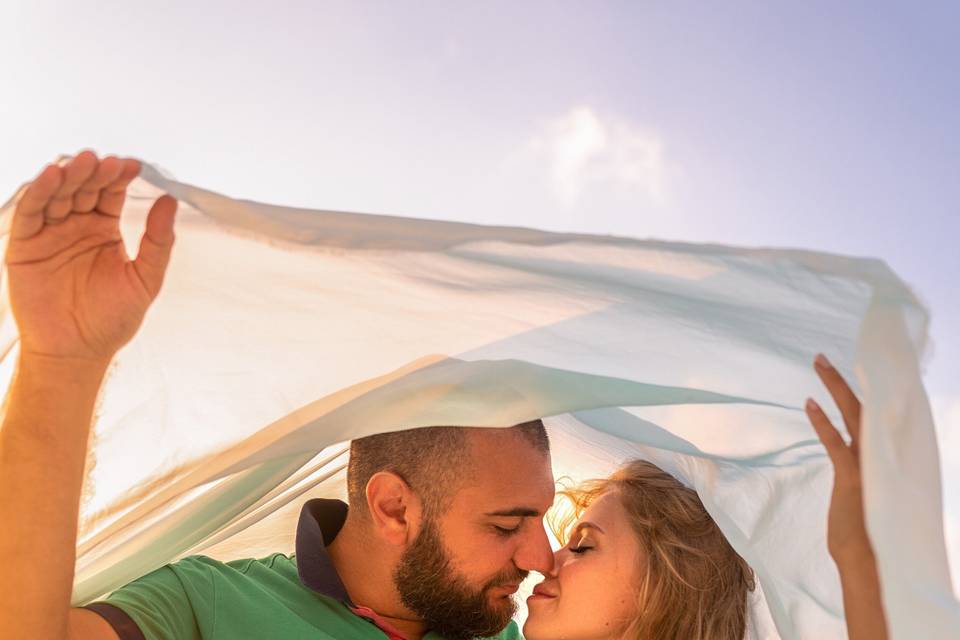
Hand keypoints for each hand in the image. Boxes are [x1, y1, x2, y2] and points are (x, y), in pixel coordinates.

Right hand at [5, 151, 176, 363]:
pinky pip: (31, 213)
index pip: (111, 193)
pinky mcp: (25, 246)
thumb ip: (159, 241)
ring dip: (67, 176)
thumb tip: (170, 201)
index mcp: (104, 229)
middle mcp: (76, 226)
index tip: (133, 166)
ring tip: (81, 162)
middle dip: (94, 172)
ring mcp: (49, 233)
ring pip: (57, 195)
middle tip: (104, 161)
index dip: (120, 177)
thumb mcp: (145, 278)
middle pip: (84, 188)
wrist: (78, 352)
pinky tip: (51, 177)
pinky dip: (39, 193)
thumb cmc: (113, 319)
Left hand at [805, 354, 874, 566]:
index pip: (879, 421)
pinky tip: (809, 402)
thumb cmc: (869, 538)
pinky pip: (836, 442)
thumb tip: (859, 475)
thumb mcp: (868, 502)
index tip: (852, 374)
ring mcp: (872, 465)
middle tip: (823, 358)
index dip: (866, 395)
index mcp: (888, 461)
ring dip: (835, 387)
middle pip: (868, 408)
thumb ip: (865, 482)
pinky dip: (823, 422)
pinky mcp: (854, 477)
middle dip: (845, 380)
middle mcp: (885, 458)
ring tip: (819, 363)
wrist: (872, 566)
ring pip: (855, 415)